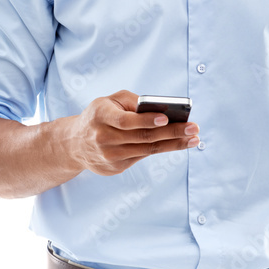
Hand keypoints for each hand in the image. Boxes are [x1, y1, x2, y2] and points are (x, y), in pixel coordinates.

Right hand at [69, 89, 199, 175]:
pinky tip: (179, 144)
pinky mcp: (116, 168)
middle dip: (172, 132)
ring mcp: (109, 156)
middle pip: (143, 137)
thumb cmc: (99, 115)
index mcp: (101, 116)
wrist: (74, 143)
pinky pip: (142, 157)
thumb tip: (161, 109)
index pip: (126, 120)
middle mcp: (103, 138)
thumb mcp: (110, 101)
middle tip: (193, 128)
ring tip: (193, 138)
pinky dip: (162, 149)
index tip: (166, 118)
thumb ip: (133, 102)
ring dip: (174, 144)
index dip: (146, 120)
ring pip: (147, 150)